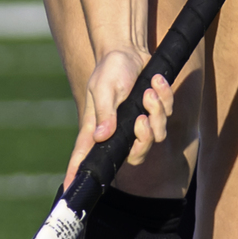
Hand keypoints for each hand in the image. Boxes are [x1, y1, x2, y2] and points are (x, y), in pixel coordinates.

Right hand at [61, 49, 173, 192]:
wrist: (128, 49)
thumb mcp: (104, 88)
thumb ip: (105, 113)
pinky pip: (167, 114)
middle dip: (145, 140)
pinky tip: (156, 82)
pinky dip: (164, 97)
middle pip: (136, 155)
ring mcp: (137, 122)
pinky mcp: (154, 111)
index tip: (70, 188)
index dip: (78, 174)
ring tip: (149, 91)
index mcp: (98, 128)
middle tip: (142, 119)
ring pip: (156, 136)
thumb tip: (102, 136)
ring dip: (157, 112)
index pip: (85, 156)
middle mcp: (117, 131)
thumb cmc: (110, 69)